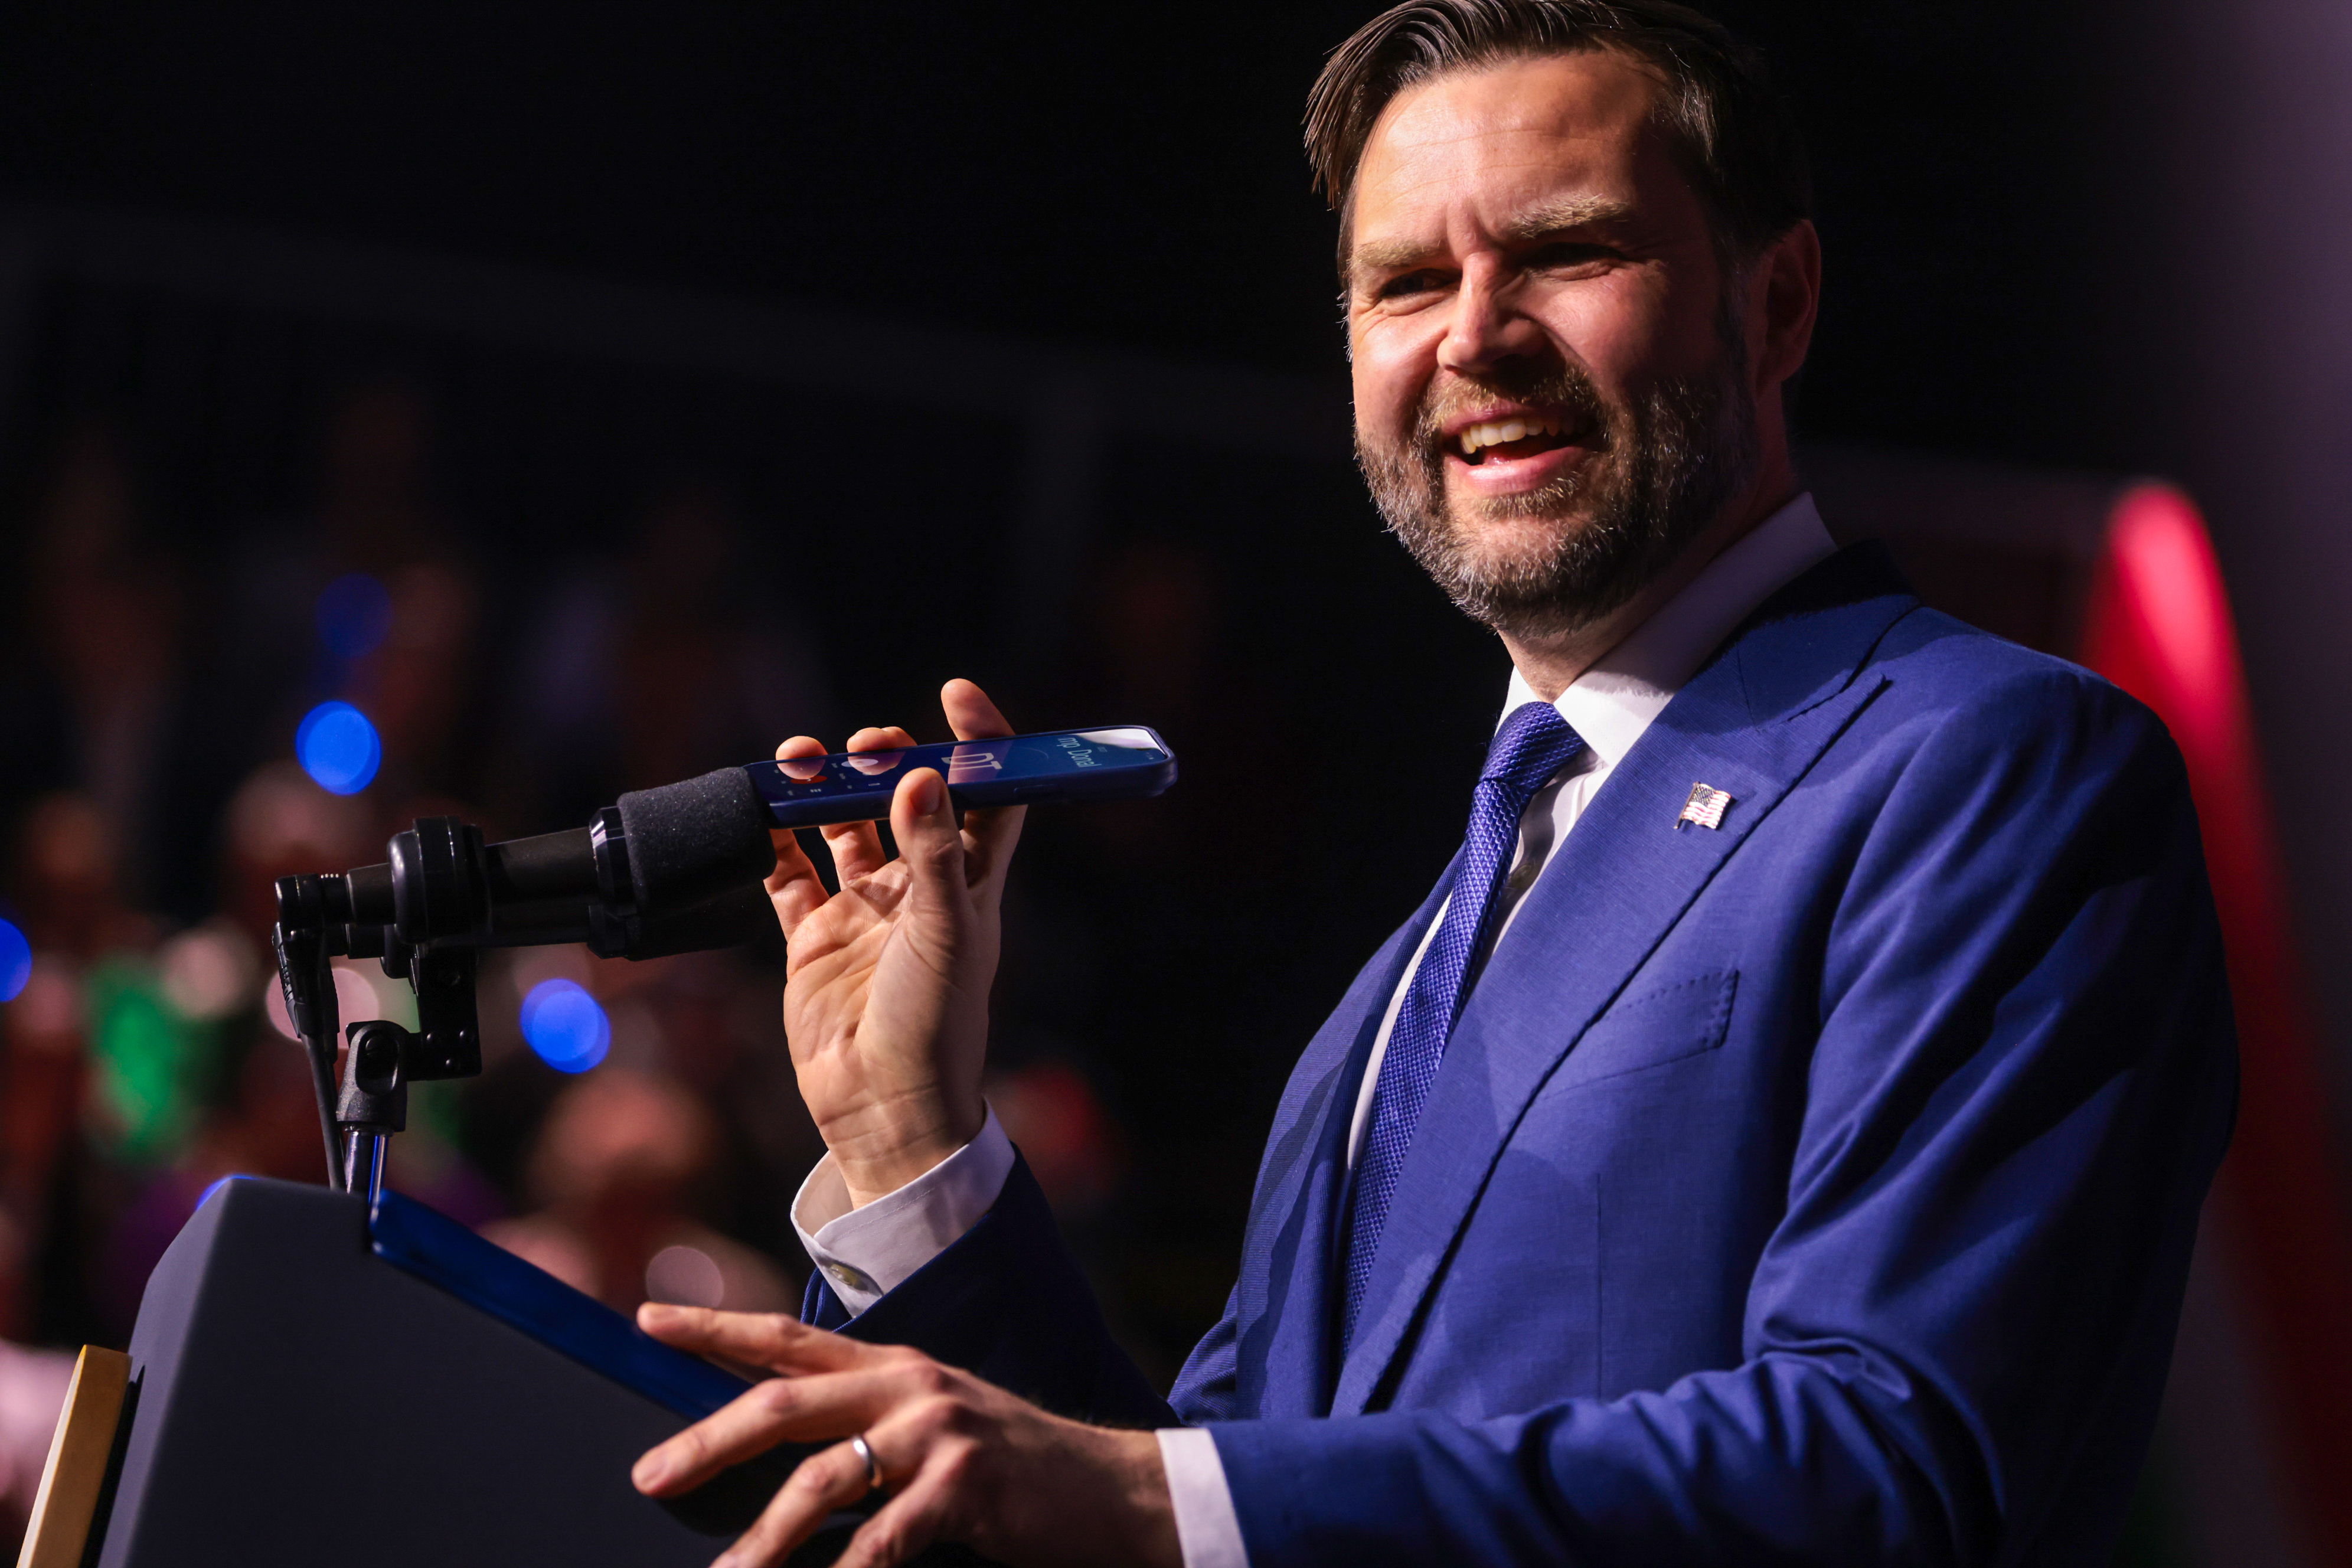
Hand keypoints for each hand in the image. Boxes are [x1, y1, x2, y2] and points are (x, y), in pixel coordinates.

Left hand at [630, 1305, 1180, 1567]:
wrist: (1115, 1492)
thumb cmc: (1013, 1471)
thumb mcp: (934, 1429)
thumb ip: (863, 1430)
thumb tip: (778, 1460)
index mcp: (895, 1367)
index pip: (787, 1338)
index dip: (715, 1325)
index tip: (647, 1318)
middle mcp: (910, 1385)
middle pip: (785, 1403)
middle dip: (708, 1441)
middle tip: (648, 1476)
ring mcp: (938, 1431)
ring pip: (822, 1480)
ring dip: (764, 1540)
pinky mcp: (965, 1484)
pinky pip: (882, 1540)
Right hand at [768, 679, 1023, 1204]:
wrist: (884, 1108)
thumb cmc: (936, 1026)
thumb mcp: (946, 933)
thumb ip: (934, 854)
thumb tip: (922, 775)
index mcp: (971, 883)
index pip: (989, 794)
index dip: (982, 743)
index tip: (957, 695)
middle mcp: (918, 889)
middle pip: (905, 799)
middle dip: (885, 758)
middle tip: (865, 744)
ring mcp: (862, 911)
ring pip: (840, 827)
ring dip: (824, 789)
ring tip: (800, 762)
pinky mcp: (812, 936)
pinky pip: (787, 873)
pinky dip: (771, 839)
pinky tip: (758, 811)